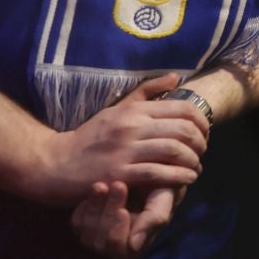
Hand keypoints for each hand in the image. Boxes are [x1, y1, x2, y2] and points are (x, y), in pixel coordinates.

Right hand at [25, 73, 207, 205]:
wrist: (54, 163)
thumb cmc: (89, 137)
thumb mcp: (117, 109)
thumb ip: (147, 93)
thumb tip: (177, 78)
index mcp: (134, 110)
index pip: (182, 108)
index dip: (201, 122)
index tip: (203, 133)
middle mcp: (132, 126)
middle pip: (183, 129)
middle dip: (200, 143)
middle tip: (201, 152)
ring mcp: (126, 150)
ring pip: (174, 151)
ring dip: (193, 161)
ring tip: (195, 167)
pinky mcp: (119, 173)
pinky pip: (158, 174)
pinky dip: (179, 177)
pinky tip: (186, 180)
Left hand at [71, 180, 180, 258]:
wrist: (151, 170)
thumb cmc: (162, 186)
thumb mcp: (164, 198)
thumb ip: (154, 219)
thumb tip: (134, 245)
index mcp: (138, 245)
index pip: (121, 253)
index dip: (118, 235)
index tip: (123, 211)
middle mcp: (117, 245)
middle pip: (101, 244)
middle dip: (108, 214)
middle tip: (118, 186)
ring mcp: (99, 236)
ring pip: (87, 236)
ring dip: (95, 209)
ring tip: (102, 185)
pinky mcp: (87, 223)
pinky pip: (77, 224)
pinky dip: (83, 208)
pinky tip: (95, 191)